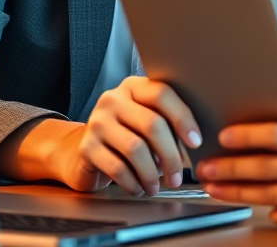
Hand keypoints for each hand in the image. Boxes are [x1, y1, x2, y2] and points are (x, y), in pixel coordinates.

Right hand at [73, 76, 201, 196]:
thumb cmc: (124, 137)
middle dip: (170, 154)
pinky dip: (133, 182)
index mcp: (134, 86)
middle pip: (151, 123)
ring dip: (151, 173)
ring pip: (135, 147)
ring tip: (156, 187)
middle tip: (177, 177)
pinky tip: (138, 189)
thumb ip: (165, 124)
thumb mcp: (144, 122)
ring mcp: (97, 121)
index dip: (182, 118)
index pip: (162, 94)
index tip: (196, 142)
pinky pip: (117, 167)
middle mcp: (114, 99)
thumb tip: (192, 143)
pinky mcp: (87, 147)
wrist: (80, 153)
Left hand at [196, 111, 276, 230]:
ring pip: (270, 194)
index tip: (222, 137)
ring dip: (237, 192)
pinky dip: (271, 212)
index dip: (247, 135)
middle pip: (266, 166)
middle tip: (203, 167)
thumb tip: (273, 108)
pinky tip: (255, 206)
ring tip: (214, 188)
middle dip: (230, 167)